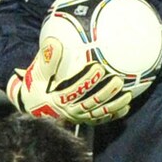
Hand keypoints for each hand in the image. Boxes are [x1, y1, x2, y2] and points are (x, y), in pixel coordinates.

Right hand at [6, 36, 131, 124]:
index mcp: (57, 99)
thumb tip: (54, 41)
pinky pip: (100, 120)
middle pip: (90, 103)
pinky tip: (126, 107)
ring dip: (114, 105)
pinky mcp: (83, 121)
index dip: (87, 79)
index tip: (98, 67)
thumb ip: (47, 59)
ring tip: (128, 95)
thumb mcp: (37, 72)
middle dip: (105, 92)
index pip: (74, 90)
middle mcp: (69, 111)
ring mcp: (78, 117)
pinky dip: (113, 115)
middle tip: (118, 80)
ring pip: (98, 113)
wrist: (33, 105)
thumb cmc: (36, 85)